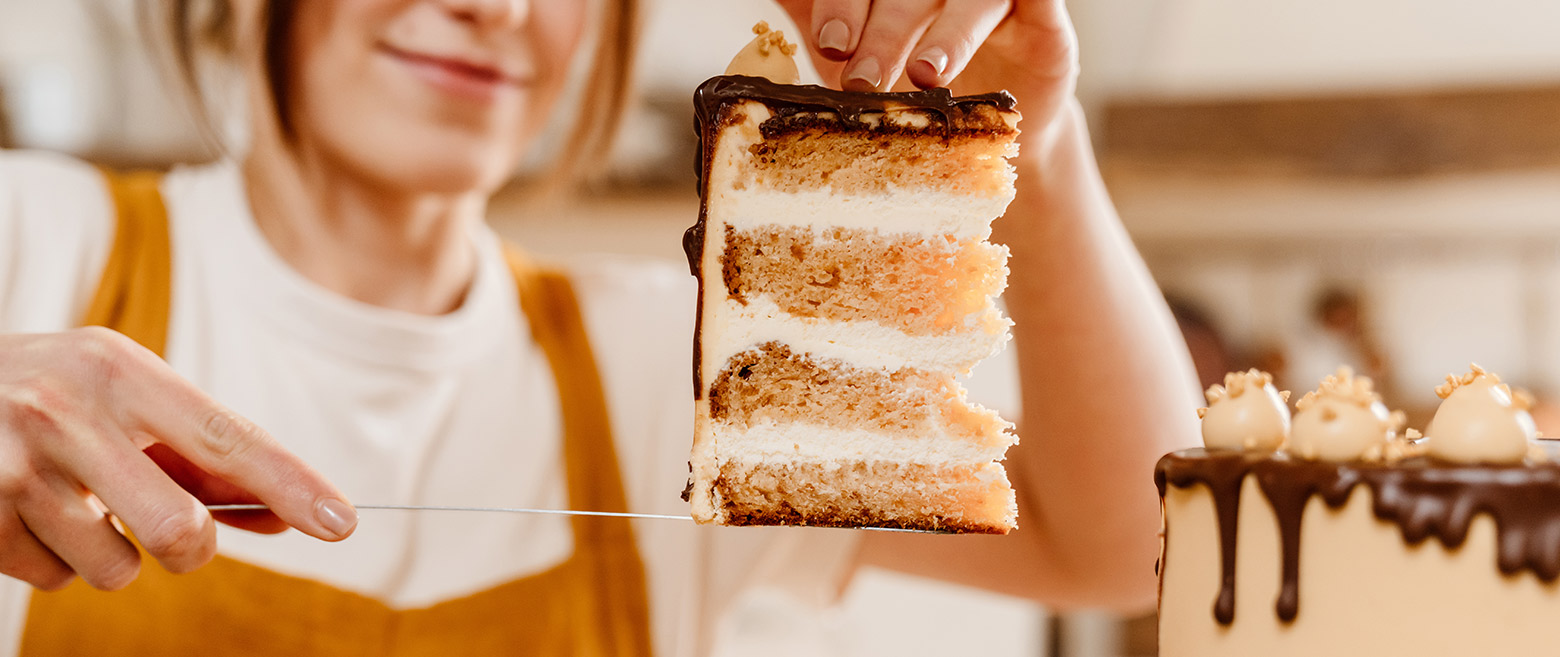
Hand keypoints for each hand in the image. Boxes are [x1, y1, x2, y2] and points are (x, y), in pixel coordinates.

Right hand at [0, 327, 354, 590]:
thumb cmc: (50, 398)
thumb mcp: (123, 401)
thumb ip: (200, 458)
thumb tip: (283, 515)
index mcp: (119, 369)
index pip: (226, 436)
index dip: (291, 483)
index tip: (342, 522)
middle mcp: (67, 410)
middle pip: (180, 528)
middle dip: (191, 549)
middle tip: (172, 531)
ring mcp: (14, 466)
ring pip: (118, 567)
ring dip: (110, 554)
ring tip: (72, 504)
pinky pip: (54, 579)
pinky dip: (52, 560)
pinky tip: (25, 514)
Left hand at [775, 0, 1078, 125]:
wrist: (978, 134)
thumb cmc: (903, 84)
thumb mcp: (854, 57)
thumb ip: (809, 18)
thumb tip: (757, 17)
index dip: (842, 5)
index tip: (826, 44)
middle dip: (880, 24)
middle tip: (855, 68)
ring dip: (948, 33)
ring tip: (927, 75)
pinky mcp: (1040, 15)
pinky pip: (1037, 0)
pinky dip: (1024, 5)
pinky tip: (1009, 20)